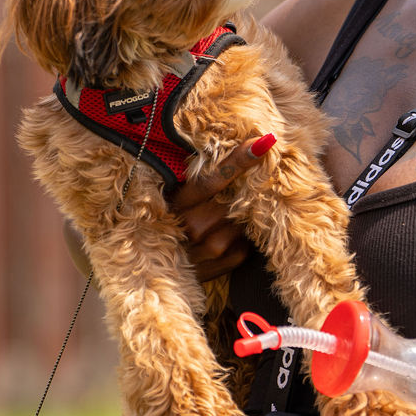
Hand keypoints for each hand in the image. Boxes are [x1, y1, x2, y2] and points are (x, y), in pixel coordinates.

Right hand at [169, 134, 275, 281]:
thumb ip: (199, 181)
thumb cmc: (166, 227)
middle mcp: (190, 226)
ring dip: (241, 222)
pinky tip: (227, 242)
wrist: (151, 271)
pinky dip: (240, 244)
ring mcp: (204, 250)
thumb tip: (241, 152)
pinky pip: (242, 250)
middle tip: (250, 190)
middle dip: (243, 197)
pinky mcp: (216, 268)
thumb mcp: (174, 199)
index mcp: (176, 203)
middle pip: (233, 203)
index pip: (210, 180)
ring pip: (241, 226)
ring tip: (229, 221)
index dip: (238, 161)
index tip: (264, 144)